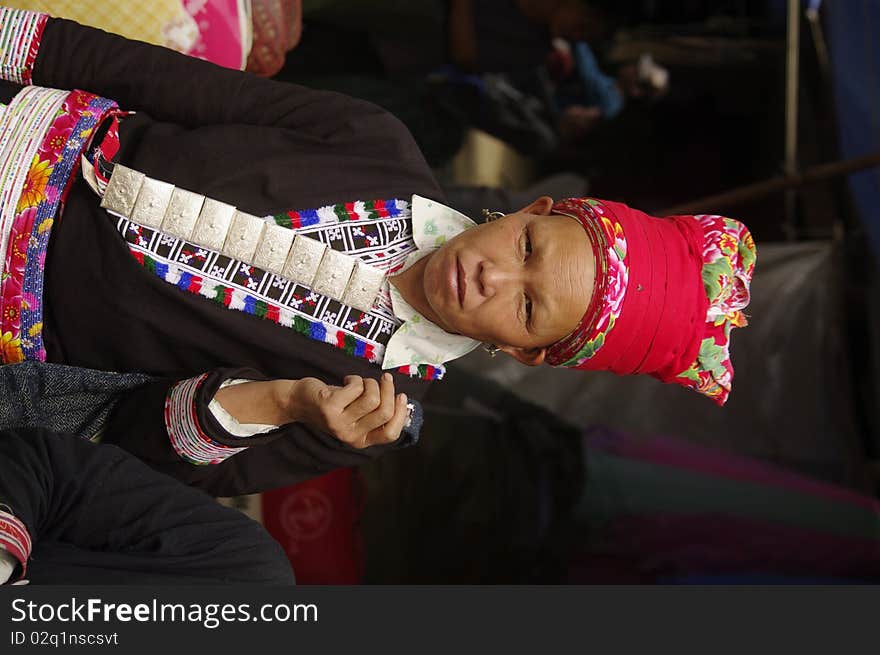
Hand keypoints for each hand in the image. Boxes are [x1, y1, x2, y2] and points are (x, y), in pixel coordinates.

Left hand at [286, 373, 408, 448]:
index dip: (400, 413)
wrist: (299, 401)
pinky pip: (356, 387)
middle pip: (384, 412)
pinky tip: (346, 380)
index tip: (401, 395)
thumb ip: (375, 414)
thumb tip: (404, 403)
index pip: (391, 434)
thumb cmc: (333, 404)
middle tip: (385, 378)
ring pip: (372, 398)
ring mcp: (339, 423)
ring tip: (361, 381)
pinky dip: (355, 378)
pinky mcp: (330, 407)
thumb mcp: (356, 415)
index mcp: (361, 440)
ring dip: (370, 382)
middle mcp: (350, 436)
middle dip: (388, 390)